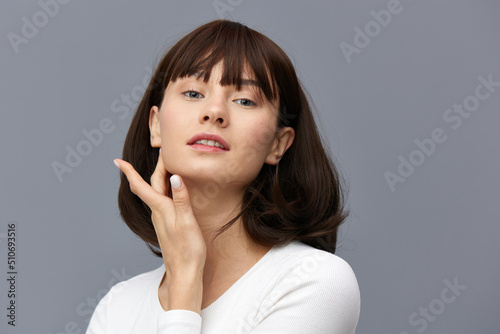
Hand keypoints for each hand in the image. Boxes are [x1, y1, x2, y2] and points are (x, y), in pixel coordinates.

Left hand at [113, 152, 205, 310]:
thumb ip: (181, 199)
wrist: (184, 272)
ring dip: (159, 177)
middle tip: (161, 153)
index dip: (129, 172)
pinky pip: (164, 200)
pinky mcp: (168, 223)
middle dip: (154, 168)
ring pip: (156, 192)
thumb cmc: (187, 250)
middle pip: (151, 185)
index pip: (141, 186)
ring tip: (167, 165)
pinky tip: (173, 189)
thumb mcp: (187, 222)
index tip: (117, 161)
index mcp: (161, 209)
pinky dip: (166, 189)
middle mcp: (158, 212)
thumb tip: (175, 177)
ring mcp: (162, 218)